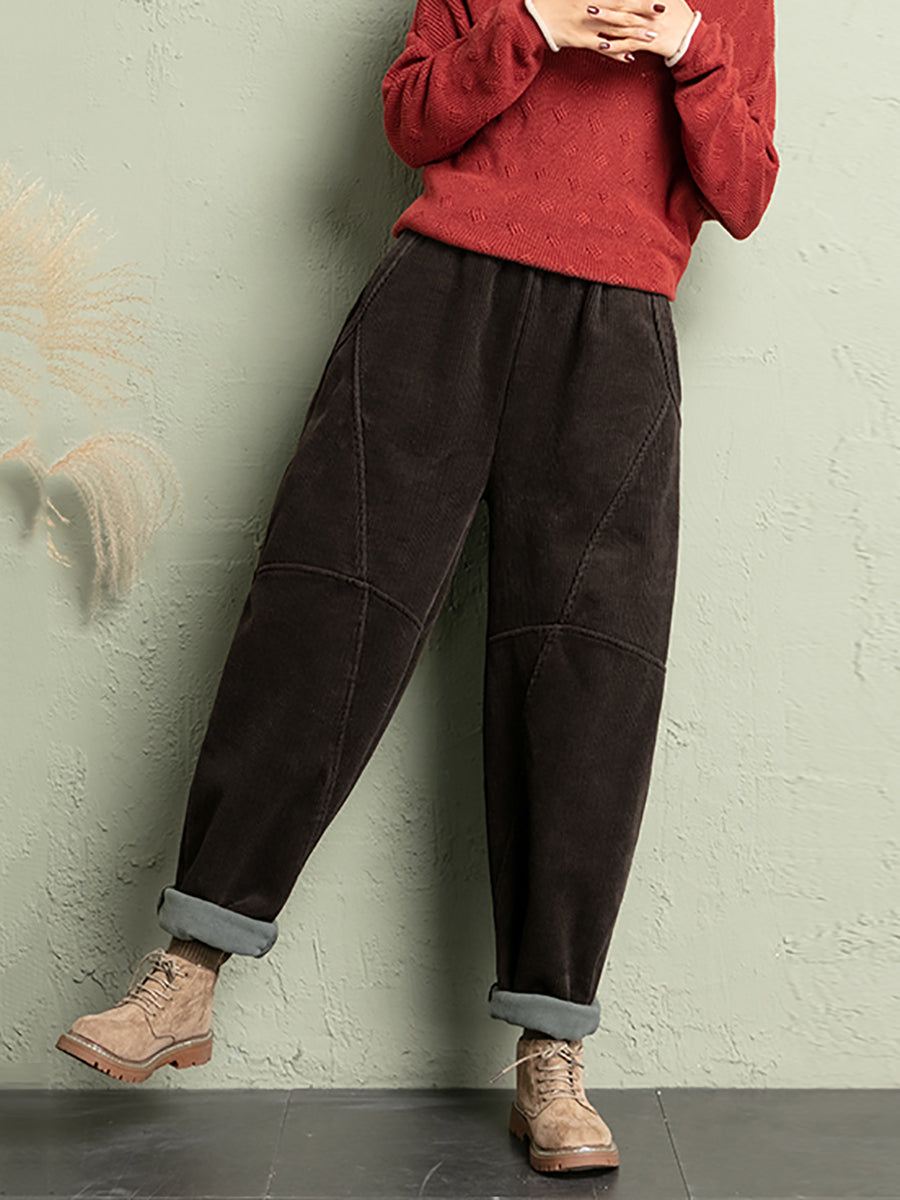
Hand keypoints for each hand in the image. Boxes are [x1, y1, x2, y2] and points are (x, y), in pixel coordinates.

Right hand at [532, 0, 695, 62]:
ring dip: (635, 34)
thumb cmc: (553, 0)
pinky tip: (629, 57)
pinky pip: (601, 49)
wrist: (533, 15)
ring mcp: (586, 25)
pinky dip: (616, 53)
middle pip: (623, 10)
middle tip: (663, 13)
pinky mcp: (580, 40)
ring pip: (616, 30)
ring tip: (652, 37)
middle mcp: (592, 8)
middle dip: (644, 11)